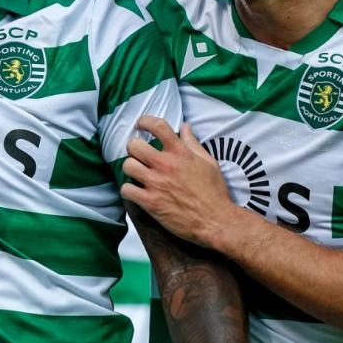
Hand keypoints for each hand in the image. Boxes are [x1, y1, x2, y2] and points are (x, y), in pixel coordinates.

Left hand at [121, 117, 238, 247]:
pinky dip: (128, 190)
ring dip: (131, 169)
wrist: (215, 221)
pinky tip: (136, 192)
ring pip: (128, 166)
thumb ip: (193, 143)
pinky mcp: (150, 202)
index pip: (158, 126)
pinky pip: (126, 189)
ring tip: (138, 174)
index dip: (145, 121)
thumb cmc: (214, 191)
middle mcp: (166, 164)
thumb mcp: (208, 162)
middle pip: (134, 145)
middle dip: (134, 148)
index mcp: (181, 152)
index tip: (141, 125)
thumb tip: (185, 127)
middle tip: (139, 155)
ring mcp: (156, 183)